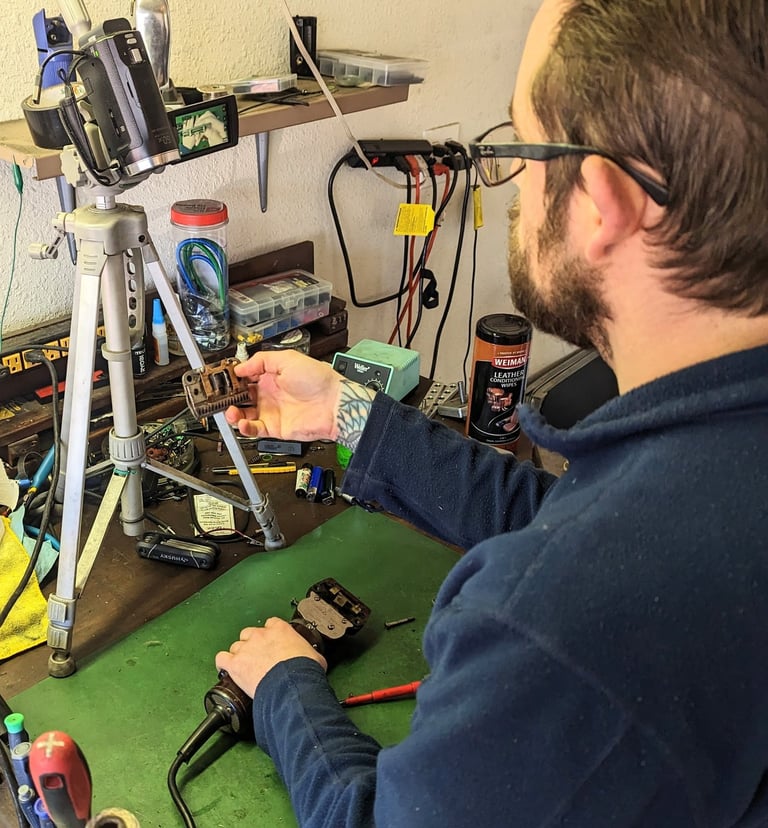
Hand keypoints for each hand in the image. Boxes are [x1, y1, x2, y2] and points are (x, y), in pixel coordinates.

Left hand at [215, 617, 327, 698]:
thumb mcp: (314, 657)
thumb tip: (316, 659)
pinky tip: (228, 669)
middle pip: (250, 634)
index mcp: (280, 629)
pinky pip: (221, 659)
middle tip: (259, 657)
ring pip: (236, 646)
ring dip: (240, 655)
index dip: (270, 634)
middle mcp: (261, 635)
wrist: (291, 683)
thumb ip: (310, 653)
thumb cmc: (303, 670)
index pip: (271, 624)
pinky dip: (223, 664)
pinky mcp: (235, 664)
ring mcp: (246, 648)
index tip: (272, 643)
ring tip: (245, 667)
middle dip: (252, 644)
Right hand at [225, 350, 342, 440]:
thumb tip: (240, 367)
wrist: (333, 403)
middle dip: (228, 398)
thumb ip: (261, 361)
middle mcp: (269, 394)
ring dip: (233, 413)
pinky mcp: (275, 428)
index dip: (231, 379)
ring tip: (229, 411)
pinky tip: (241, 422)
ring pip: (244, 414)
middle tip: (219, 397)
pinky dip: (245, 428)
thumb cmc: (318, 380)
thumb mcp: (287, 359)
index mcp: (271, 376)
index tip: (220, 380)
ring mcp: (272, 411)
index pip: (244, 378)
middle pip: (241, 397)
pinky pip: (254, 430)